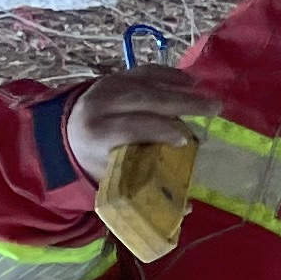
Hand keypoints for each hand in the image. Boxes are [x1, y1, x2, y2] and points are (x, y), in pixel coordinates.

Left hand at [65, 63, 210, 173]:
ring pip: (149, 83)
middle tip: (214, 109)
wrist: (66, 133)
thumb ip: (144, 186)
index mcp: (96, 132)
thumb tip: (186, 207)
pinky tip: (191, 82)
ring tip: (209, 99)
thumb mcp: (110, 175)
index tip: (186, 140)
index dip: (160, 130)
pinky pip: (147, 72)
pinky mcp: (118, 76)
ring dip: (182, 90)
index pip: (132, 126)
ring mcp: (109, 86)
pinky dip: (170, 75)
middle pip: (144, 99)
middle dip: (182, 103)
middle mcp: (100, 104)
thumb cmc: (95, 160)